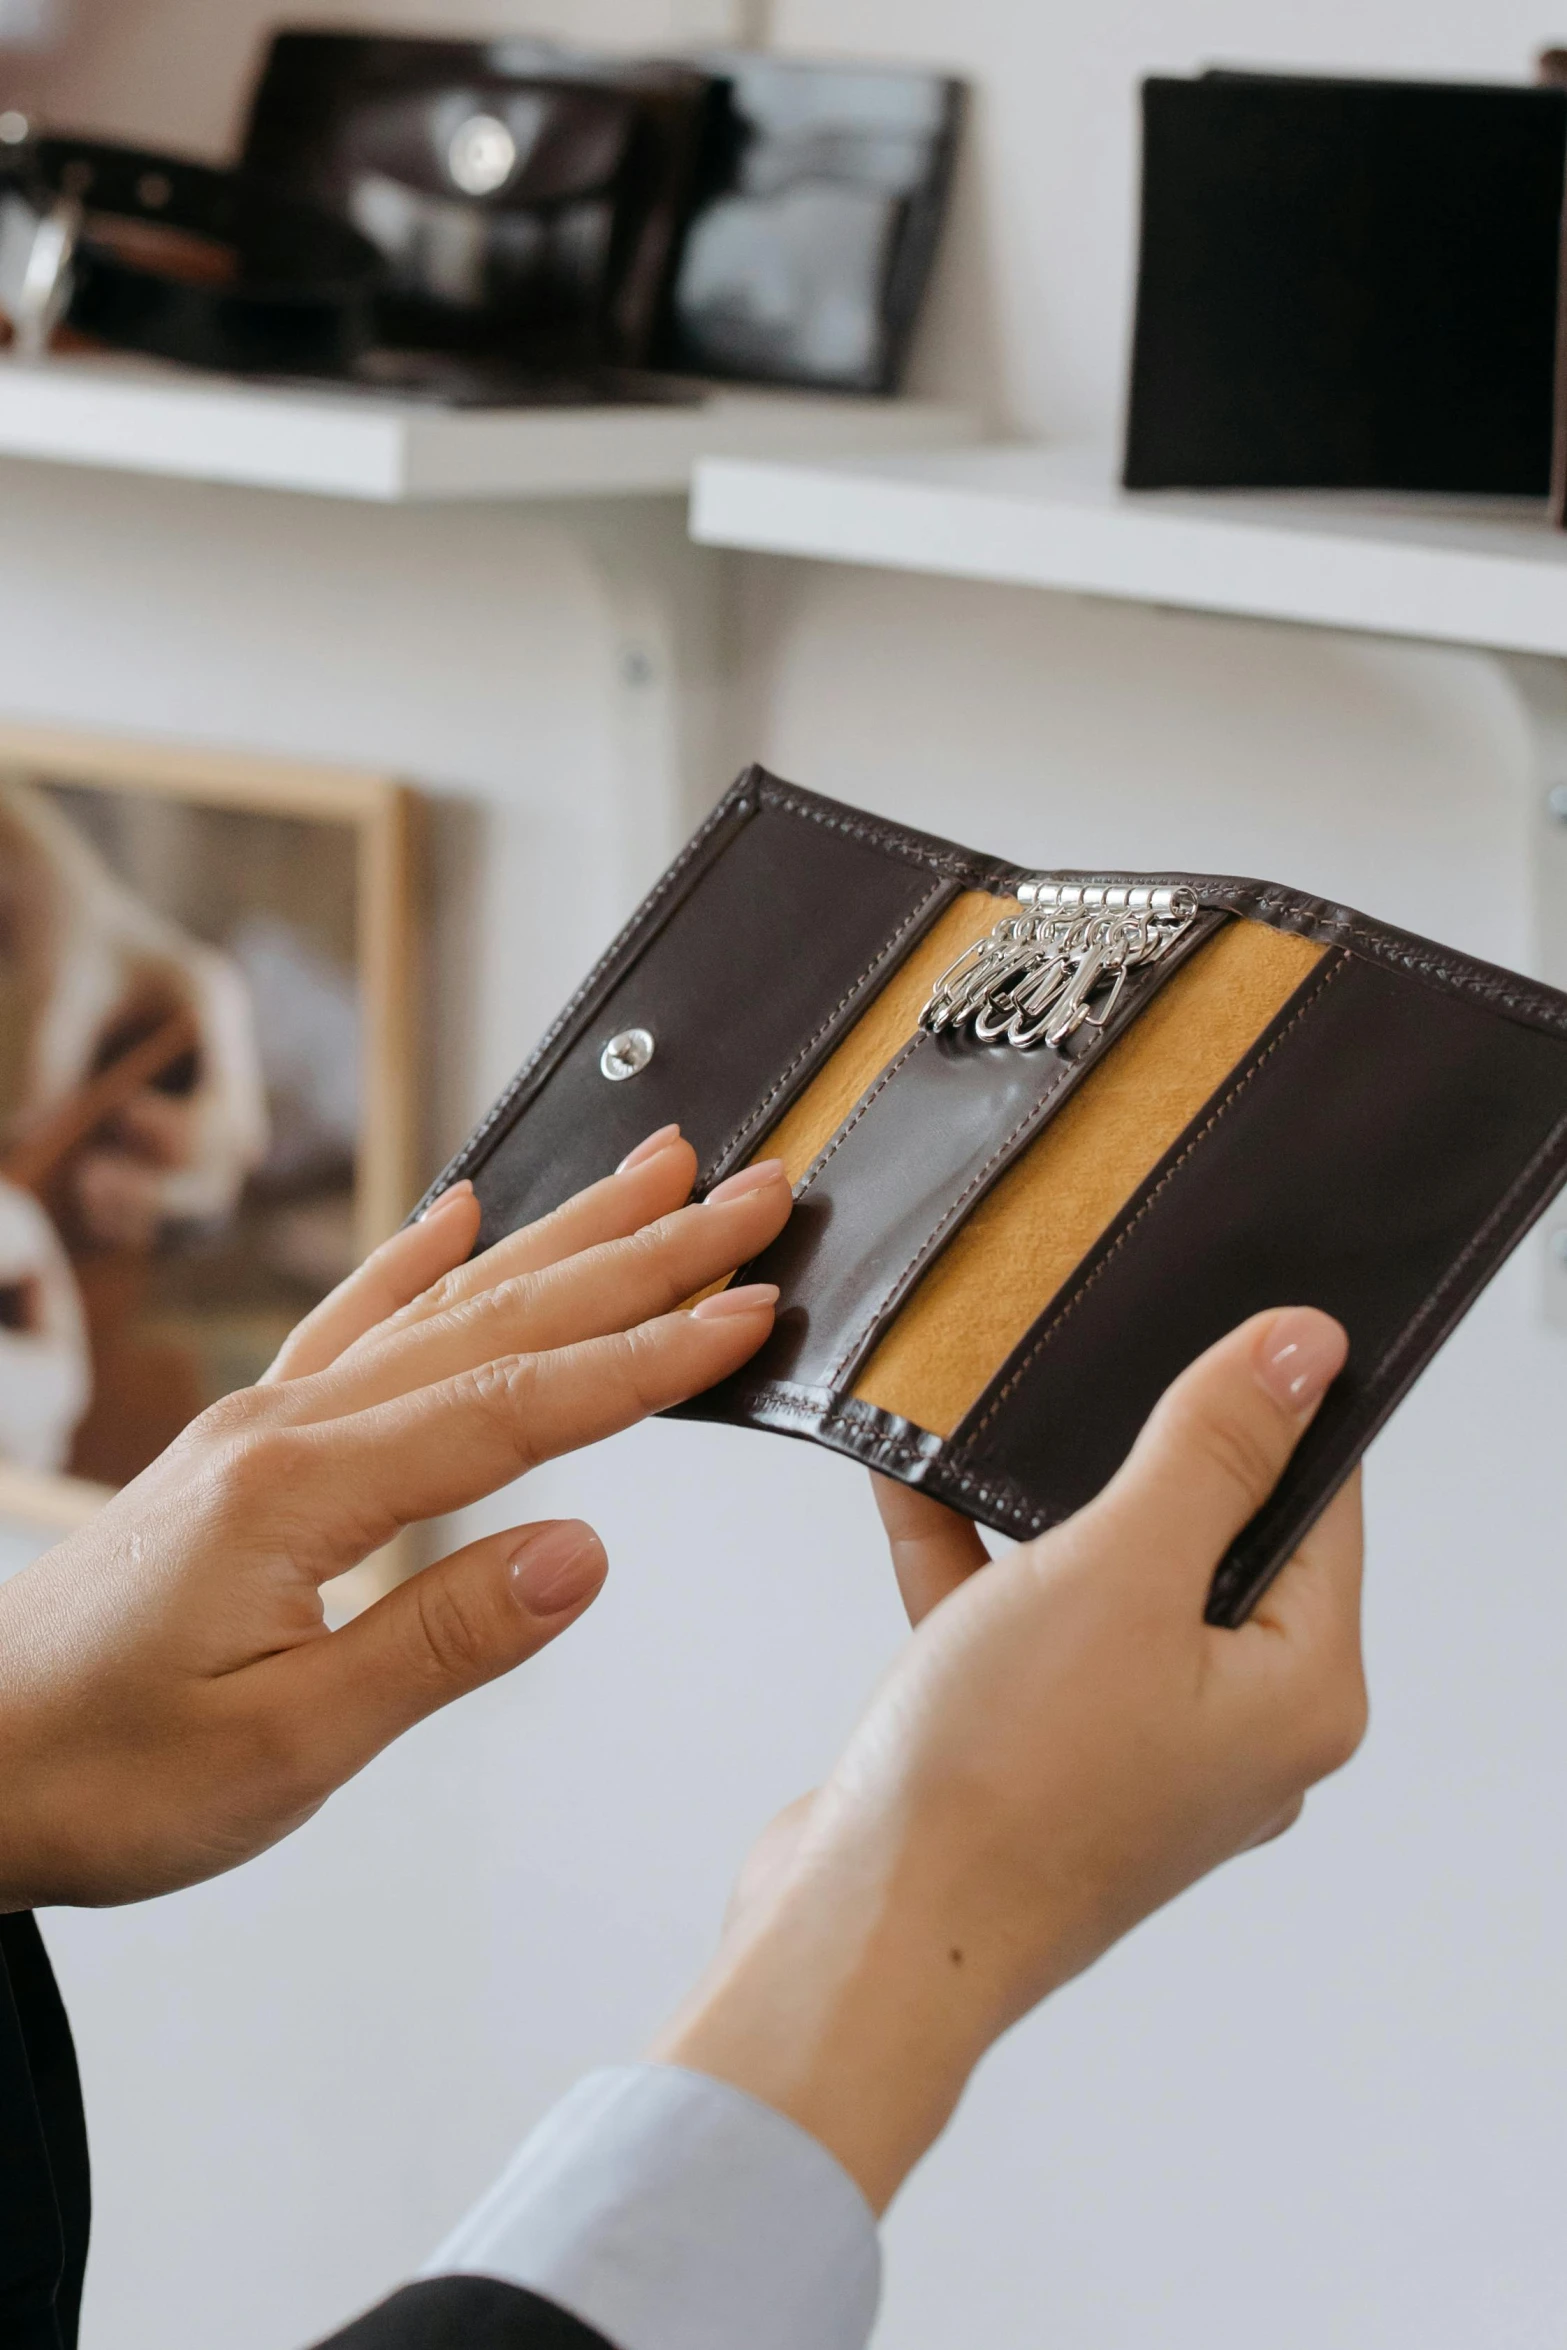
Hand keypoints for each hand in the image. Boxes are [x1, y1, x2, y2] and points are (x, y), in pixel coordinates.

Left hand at [0, 1130, 791, 1910]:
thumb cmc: (98, 1771)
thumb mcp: (283, 1744)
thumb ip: (440, 1640)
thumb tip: (583, 1553)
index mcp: (303, 1490)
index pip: (520, 1404)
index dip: (647, 1356)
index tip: (749, 1307)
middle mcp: (286, 1427)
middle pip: (500, 1316)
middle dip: (639, 1253)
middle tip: (751, 1193)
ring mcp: (262, 1424)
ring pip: (440, 1301)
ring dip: (558, 1236)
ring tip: (654, 1175)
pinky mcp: (244, 1445)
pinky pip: (349, 1321)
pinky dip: (413, 1259)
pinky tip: (458, 1213)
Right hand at [655, 1307, 1364, 2211]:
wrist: (860, 1941)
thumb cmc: (1001, 1785)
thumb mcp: (1120, 1572)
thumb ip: (1212, 1451)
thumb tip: (1305, 1349)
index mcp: (1297, 1695)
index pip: (1316, 1509)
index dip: (1270, 1405)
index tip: (1216, 1319)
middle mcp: (1229, 1728)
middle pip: (1209, 1540)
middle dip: (1140, 1445)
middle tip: (1097, 1346)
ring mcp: (1126, 1747)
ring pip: (1102, 1580)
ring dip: (1038, 1498)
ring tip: (993, 1404)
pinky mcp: (1032, 1755)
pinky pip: (1017, 1624)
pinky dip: (969, 1556)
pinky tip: (909, 1473)